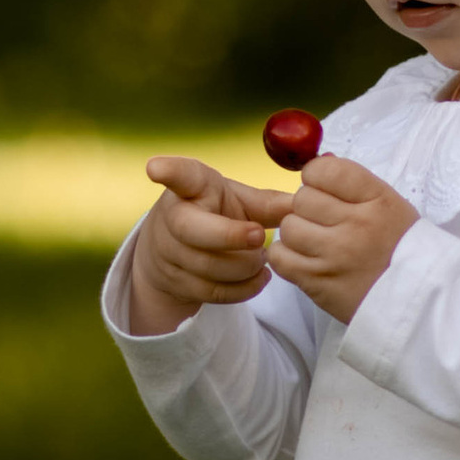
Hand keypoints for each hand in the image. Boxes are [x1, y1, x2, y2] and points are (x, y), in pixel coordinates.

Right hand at [126, 156, 281, 333]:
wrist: (172, 250)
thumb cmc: (212, 214)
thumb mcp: (237, 201)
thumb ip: (268, 203)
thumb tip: (303, 202)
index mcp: (190, 188)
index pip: (178, 176)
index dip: (169, 171)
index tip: (156, 168)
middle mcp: (173, 218)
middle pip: (191, 230)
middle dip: (229, 235)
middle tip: (260, 235)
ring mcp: (169, 252)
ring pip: (208, 266)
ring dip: (245, 266)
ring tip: (262, 257)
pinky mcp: (176, 282)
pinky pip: (213, 291)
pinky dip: (244, 288)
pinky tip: (260, 277)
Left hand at [267, 151, 416, 324]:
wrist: (417, 300)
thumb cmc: (401, 249)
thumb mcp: (390, 206)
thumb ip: (353, 186)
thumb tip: (315, 164)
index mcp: (377, 199)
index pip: (324, 170)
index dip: (317, 177)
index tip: (325, 191)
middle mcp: (356, 224)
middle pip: (302, 198)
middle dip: (308, 210)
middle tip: (325, 224)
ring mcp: (335, 254)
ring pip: (288, 227)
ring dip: (297, 235)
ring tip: (316, 245)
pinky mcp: (318, 282)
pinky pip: (280, 257)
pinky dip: (287, 258)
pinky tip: (305, 260)